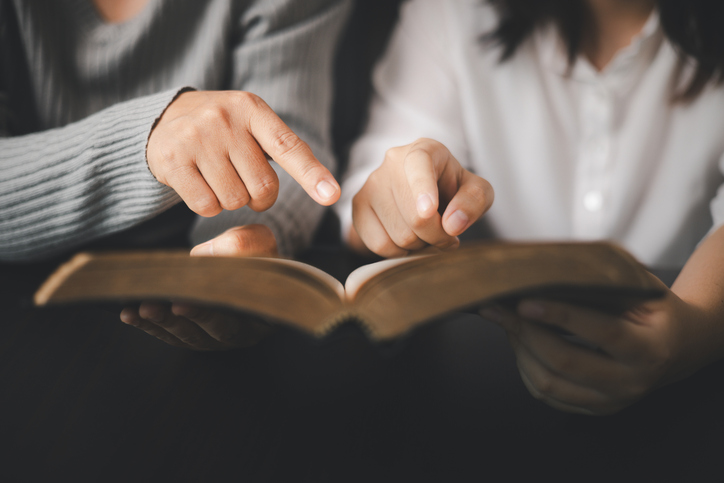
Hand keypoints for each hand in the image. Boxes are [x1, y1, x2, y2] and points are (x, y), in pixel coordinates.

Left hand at [120, 225, 276, 349]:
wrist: (248, 263)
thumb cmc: (255, 253)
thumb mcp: (258, 241)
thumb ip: (241, 244)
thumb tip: (201, 255)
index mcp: (264, 313)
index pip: (240, 316)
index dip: (211, 313)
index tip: (184, 304)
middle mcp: (242, 333)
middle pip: (212, 330)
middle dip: (182, 319)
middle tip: (158, 306)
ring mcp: (216, 339)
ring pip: (188, 336)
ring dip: (162, 323)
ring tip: (141, 307)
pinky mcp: (194, 337)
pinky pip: (171, 336)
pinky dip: (150, 326)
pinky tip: (129, 314)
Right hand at [147, 90, 339, 215]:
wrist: (163, 119)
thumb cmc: (223, 130)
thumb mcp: (252, 124)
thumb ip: (284, 148)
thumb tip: (327, 191)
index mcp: (251, 109)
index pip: (288, 147)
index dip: (311, 174)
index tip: (331, 195)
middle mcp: (224, 119)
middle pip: (262, 187)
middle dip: (258, 197)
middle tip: (243, 181)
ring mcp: (196, 138)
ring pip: (234, 200)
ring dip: (231, 200)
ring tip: (217, 177)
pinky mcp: (171, 160)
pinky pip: (206, 206)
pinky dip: (208, 206)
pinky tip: (198, 184)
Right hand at [350, 138, 492, 256]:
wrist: (420, 197)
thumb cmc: (451, 190)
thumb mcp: (476, 190)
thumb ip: (474, 201)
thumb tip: (453, 224)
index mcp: (424, 150)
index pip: (419, 165)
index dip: (423, 189)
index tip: (429, 211)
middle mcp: (392, 162)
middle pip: (415, 217)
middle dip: (437, 236)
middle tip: (446, 234)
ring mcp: (371, 184)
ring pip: (398, 236)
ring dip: (420, 246)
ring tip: (426, 234)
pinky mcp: (358, 207)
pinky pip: (379, 245)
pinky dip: (399, 253)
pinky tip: (408, 241)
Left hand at [480, 279, 694, 414]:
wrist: (678, 346)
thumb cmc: (653, 310)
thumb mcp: (641, 290)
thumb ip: (604, 283)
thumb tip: (546, 270)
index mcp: (649, 348)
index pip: (601, 331)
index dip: (561, 316)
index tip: (525, 301)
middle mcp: (631, 381)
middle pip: (565, 361)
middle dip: (526, 331)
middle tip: (501, 306)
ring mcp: (612, 401)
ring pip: (549, 383)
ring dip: (519, 349)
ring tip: (506, 320)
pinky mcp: (594, 409)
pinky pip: (547, 395)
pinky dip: (525, 367)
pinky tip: (519, 341)